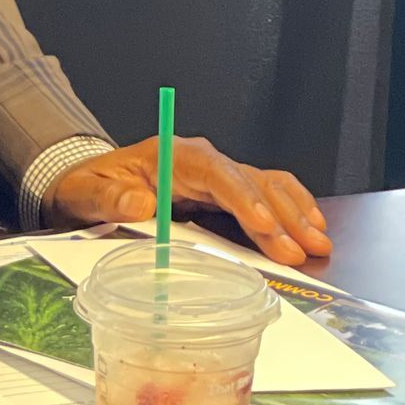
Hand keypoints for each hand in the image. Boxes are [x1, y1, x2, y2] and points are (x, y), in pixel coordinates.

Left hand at [44, 137, 330, 268]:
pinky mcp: (227, 193)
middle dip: (280, 216)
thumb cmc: (91, 185)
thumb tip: (138, 203)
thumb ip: (111, 198)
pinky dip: (291, 209)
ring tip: (317, 242)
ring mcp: (219, 177)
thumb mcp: (88, 191)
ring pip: (268, 187)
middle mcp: (204, 163)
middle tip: (301, 248)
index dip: (242, 197)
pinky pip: (267, 194)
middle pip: (252, 183)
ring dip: (295, 214)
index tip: (260, 224)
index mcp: (174, 156)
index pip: (217, 173)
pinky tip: (311, 227)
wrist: (92, 184)